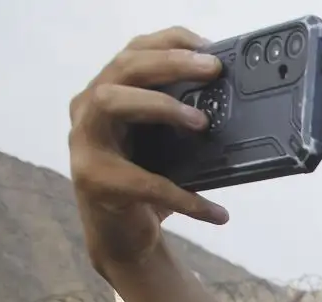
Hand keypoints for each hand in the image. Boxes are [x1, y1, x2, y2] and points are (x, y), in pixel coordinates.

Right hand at [68, 28, 230, 273]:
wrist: (124, 240)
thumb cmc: (146, 185)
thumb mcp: (165, 146)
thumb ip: (182, 119)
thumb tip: (236, 103)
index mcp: (108, 94)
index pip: (134, 52)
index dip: (169, 42)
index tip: (209, 47)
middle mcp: (89, 111)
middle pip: (123, 68)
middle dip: (170, 63)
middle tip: (213, 70)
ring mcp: (85, 144)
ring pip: (112, 102)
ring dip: (160, 105)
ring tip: (202, 123)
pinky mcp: (95, 182)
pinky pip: (145, 183)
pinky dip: (185, 198)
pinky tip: (217, 213)